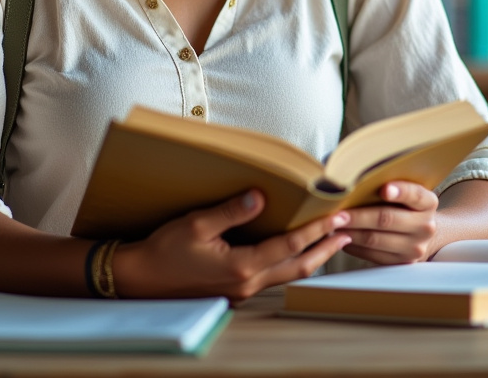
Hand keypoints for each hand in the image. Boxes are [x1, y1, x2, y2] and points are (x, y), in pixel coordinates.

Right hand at [113, 189, 351, 301]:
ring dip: (312, 257)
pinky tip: (294, 252)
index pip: (289, 246)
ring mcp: (241, 291)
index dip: (315, 230)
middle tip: (347, 230)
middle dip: (325, 247)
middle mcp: (247, 283)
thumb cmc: (164, 250)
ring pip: (287, 276)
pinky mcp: (235, 292)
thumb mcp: (196, 224)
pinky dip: (291, 264)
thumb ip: (231, 211)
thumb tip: (260, 196)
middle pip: (297, 266)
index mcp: (241, 266)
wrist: (140, 281)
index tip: (337, 217)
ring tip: (331, 241)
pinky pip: (272, 278)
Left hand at [339, 181, 439, 264]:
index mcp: (428, 202)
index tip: (383, 189)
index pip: (414, 194)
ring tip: (333, 225)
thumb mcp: (405, 189)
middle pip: (387, 219)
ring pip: (375, 239)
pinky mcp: (402, 263)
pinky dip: (354, 246)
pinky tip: (341, 237)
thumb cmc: (404, 203)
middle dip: (358, 216)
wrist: (421, 231)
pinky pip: (373, 255)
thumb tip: (351, 175)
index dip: (399, 191)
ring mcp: (415, 247)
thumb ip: (386, 181)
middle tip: (338, 213)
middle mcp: (425, 226)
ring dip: (351, 232)